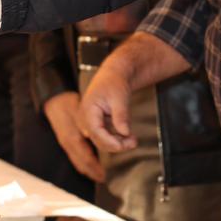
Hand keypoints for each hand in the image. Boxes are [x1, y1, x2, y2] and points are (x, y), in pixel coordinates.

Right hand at [43, 92, 104, 182]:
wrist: (54, 99)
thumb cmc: (70, 103)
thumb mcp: (86, 111)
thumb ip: (97, 124)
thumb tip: (117, 133)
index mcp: (73, 137)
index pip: (87, 158)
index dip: (97, 167)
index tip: (106, 173)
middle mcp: (68, 143)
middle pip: (82, 163)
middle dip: (93, 171)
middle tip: (103, 178)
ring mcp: (65, 143)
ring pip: (78, 162)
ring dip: (88, 169)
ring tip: (98, 175)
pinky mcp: (65, 141)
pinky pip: (75, 157)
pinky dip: (83, 164)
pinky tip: (89, 165)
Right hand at [80, 33, 174, 151]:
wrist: (113, 75)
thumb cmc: (114, 82)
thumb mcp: (120, 98)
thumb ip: (121, 116)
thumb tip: (125, 132)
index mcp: (88, 110)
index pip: (97, 132)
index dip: (110, 141)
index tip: (125, 145)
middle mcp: (86, 119)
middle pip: (99, 140)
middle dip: (117, 144)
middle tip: (134, 142)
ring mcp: (91, 122)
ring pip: (102, 141)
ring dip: (118, 143)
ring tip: (133, 140)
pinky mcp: (97, 124)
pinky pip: (106, 136)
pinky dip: (117, 138)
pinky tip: (128, 136)